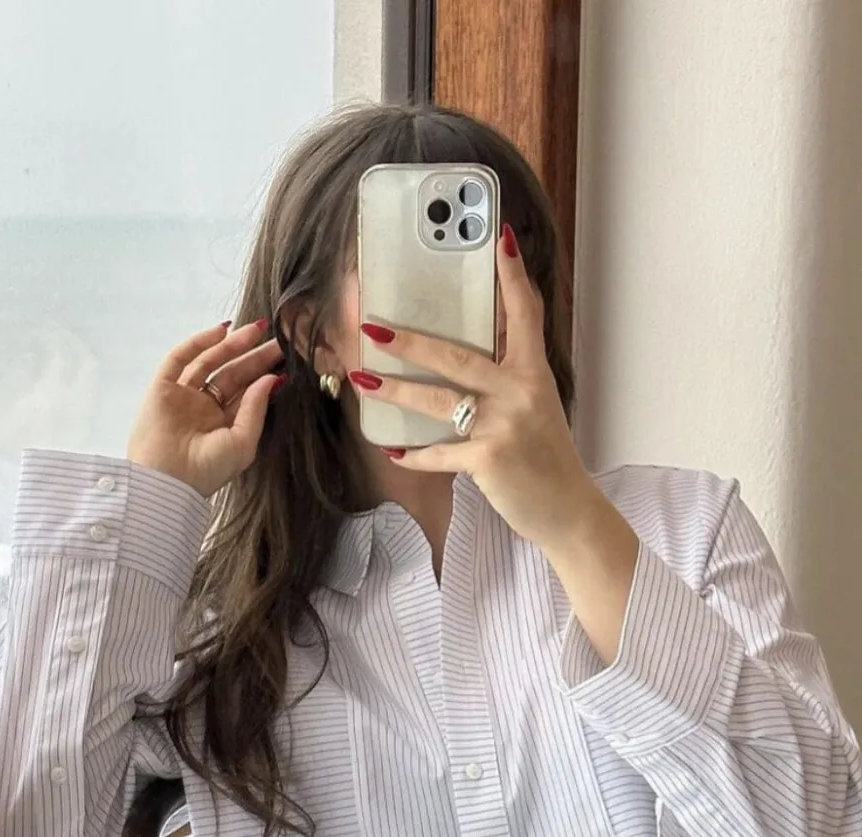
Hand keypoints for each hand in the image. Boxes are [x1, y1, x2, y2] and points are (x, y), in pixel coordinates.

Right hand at [127, 319, 283, 498]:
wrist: (167, 481)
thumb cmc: (206, 471)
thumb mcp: (243, 443)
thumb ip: (256, 409)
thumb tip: (272, 378)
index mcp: (222, 426)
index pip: (246, 394)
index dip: (265, 376)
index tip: (286, 359)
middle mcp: (202, 409)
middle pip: (231, 375)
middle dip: (254, 356)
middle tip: (278, 339)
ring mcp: (182, 397)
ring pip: (208, 362)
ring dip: (231, 345)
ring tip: (256, 329)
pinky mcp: (162, 388)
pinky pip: (180, 358)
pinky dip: (199, 342)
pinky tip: (222, 331)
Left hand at [351, 224, 603, 555]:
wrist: (564, 508)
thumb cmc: (545, 456)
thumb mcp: (537, 405)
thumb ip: (509, 375)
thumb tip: (469, 350)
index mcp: (534, 371)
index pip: (525, 313)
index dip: (512, 275)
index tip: (499, 237)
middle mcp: (521, 391)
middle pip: (457, 355)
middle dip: (411, 341)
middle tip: (373, 327)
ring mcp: (504, 425)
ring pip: (438, 399)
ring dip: (396, 390)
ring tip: (363, 379)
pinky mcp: (489, 459)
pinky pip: (440, 453)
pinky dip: (415, 454)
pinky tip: (394, 449)